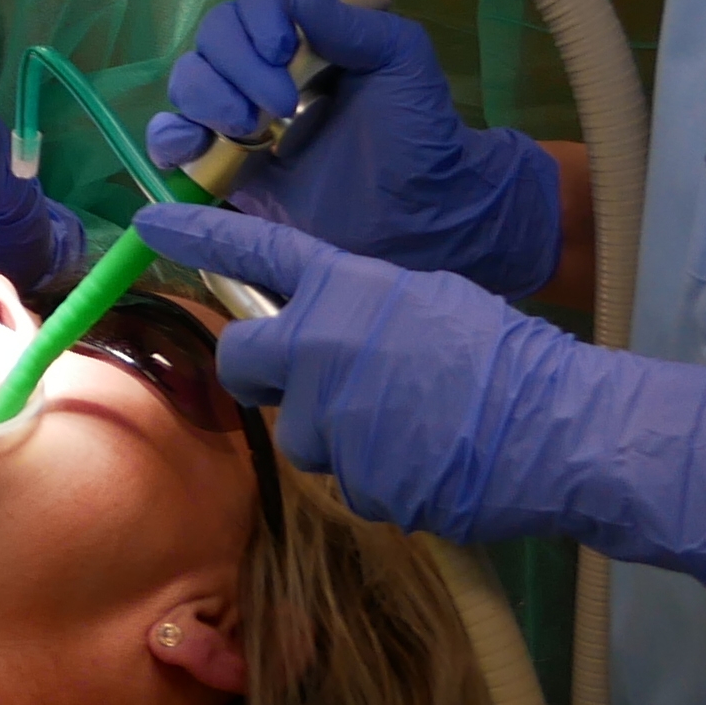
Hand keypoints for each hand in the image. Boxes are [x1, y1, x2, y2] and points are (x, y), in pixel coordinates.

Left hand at [141, 206, 705, 596]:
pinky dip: (380, 475)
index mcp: (344, 292)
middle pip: (241, 363)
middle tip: (318, 378)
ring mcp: (331, 423)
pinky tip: (429, 460)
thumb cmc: (504, 352)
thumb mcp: (425, 299)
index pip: (253, 250)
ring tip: (409, 423)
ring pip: (301, 433)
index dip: (197, 233)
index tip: (148, 219)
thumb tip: (328, 328)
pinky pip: (349, 480)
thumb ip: (360, 309)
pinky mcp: (356, 485)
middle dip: (264, 372)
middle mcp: (318, 351)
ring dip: (336, 433)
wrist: (557, 428)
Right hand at [150, 0, 558, 297]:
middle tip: (281, 107)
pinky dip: (167, 134)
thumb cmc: (417, 133)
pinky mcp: (221, 162)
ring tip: (249, 131)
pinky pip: (172, 136)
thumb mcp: (400, 64)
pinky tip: (189, 145)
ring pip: (189, 78)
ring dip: (208, 96)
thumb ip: (351, 25)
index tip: (281, 48)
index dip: (258, 10)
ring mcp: (239, 113)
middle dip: (239, 65)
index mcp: (308, 32)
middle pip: (216, 32)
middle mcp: (265, 64)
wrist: (418, 219)